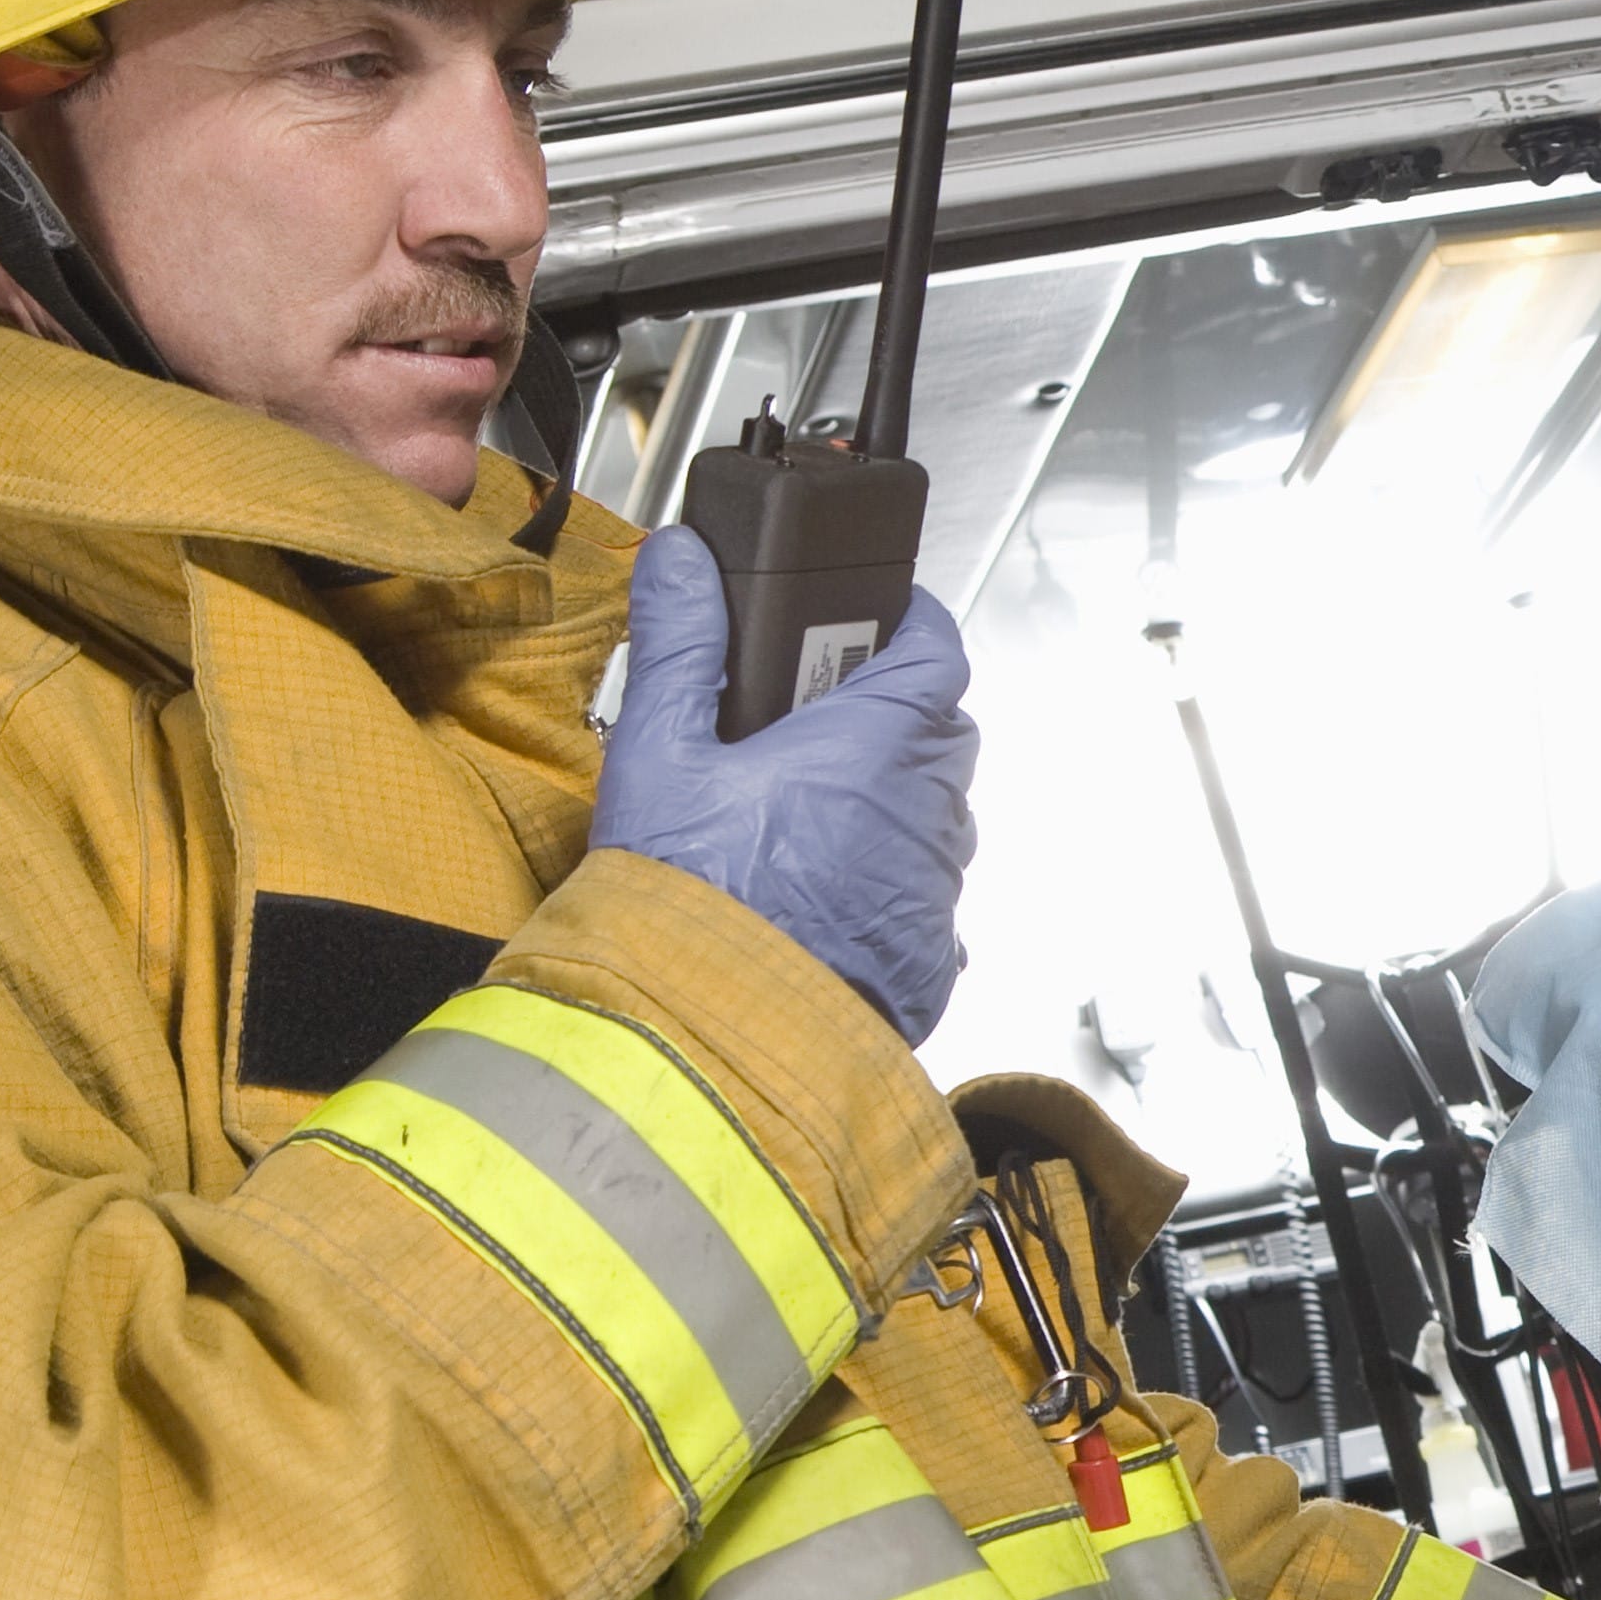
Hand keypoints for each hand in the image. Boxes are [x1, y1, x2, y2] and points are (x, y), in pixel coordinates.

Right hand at [596, 524, 982, 1041]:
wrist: (710, 1038)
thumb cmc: (690, 899)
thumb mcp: (662, 752)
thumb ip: (680, 645)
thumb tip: (682, 560)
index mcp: (880, 742)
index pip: (938, 648)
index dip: (911, 623)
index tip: (874, 618)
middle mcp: (929, 809)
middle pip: (938, 729)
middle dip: (889, 711)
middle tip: (812, 716)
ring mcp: (935, 886)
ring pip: (932, 816)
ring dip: (884, 802)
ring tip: (797, 813)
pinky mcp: (929, 954)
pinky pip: (920, 898)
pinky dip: (879, 883)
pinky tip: (812, 893)